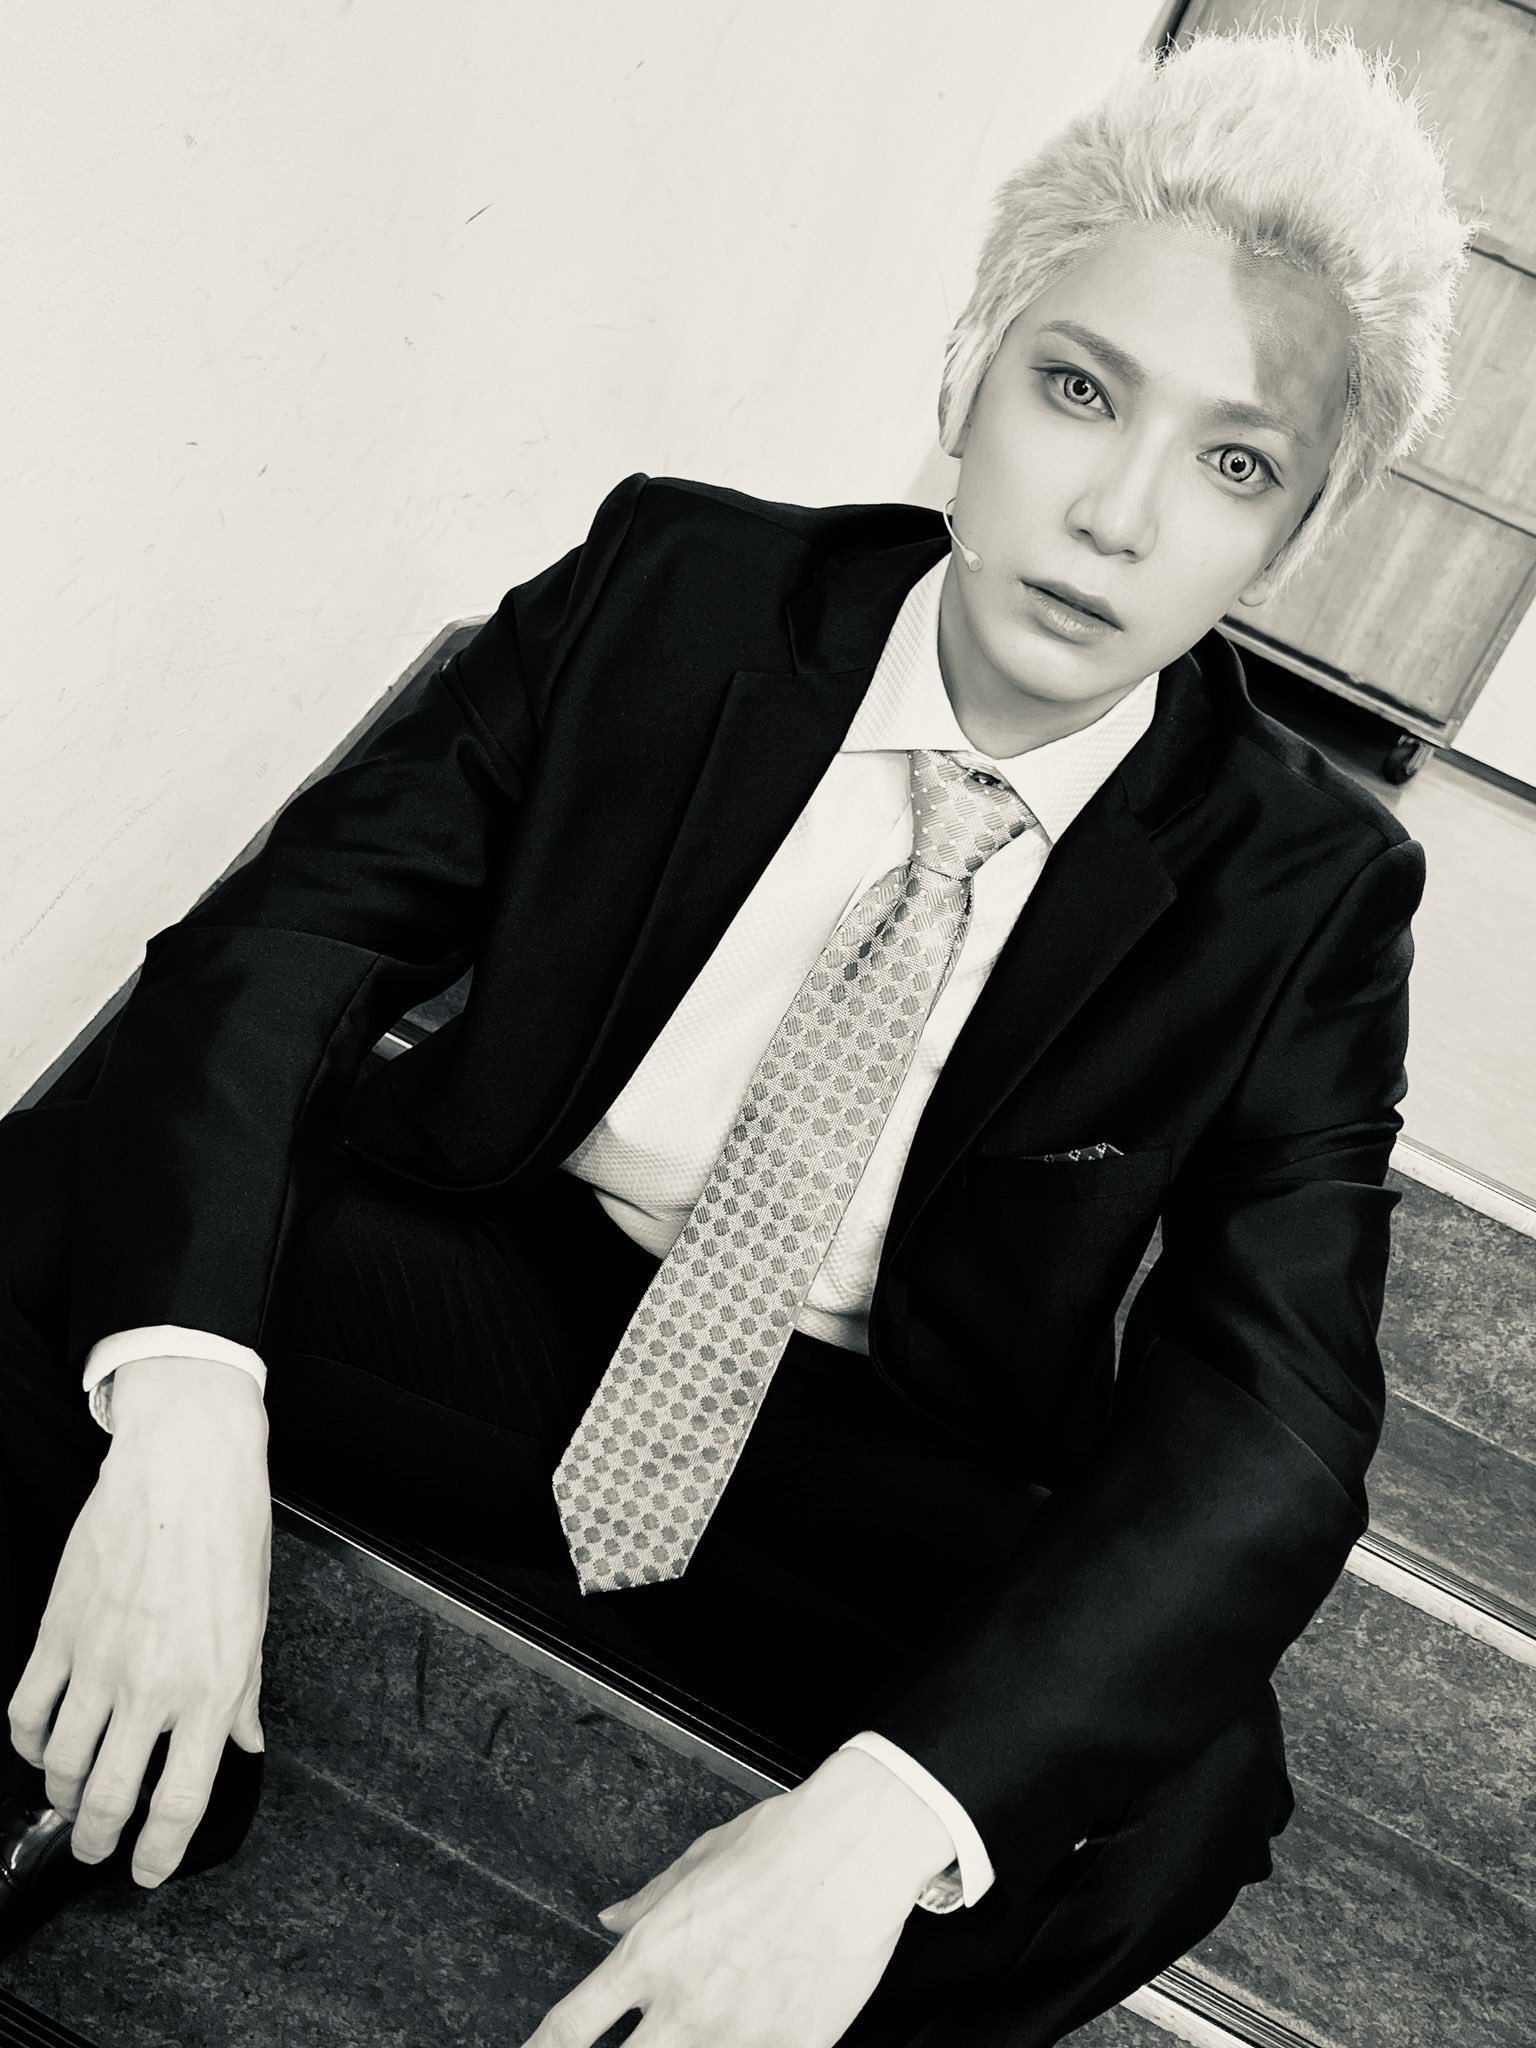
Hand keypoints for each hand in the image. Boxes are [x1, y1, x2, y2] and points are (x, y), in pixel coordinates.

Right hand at [6, 1356, 270, 1886]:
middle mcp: (152, 1688)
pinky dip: (29, 1742)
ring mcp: (98, 1664)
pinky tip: (40, 1745)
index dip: (160, 1851)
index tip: (149, 1871)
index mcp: (212, 1689)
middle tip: (97, 1848)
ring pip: (61, 1765)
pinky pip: (28, 1712)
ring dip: (63, 1795)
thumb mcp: (255, 1619)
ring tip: (72, 1800)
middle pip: (111, 1798)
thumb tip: (245, 1741)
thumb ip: (243, 1692)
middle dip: (99, 1839)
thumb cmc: (230, 1533)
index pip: (181, 1800)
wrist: (184, 1468)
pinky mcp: (58, 1634)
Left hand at [521, 1747, 953, 2046]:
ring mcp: (739, 2036)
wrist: (857, 1851)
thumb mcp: (696, 1861)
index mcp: (652, 1954)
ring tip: (685, 2043)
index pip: (570, 2028)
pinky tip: (739, 2043)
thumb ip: (647, 1902)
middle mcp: (686, 2004)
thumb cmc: (781, 1844)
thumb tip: (610, 1916)